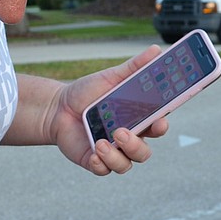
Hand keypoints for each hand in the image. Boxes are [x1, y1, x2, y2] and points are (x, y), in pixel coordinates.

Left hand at [50, 46, 168, 174]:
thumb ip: (135, 67)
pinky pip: (104, 169)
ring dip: (117, 156)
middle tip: (122, 132)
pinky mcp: (95, 160)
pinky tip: (94, 151)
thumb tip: (156, 50)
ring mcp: (112, 151)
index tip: (160, 120)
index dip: (162, 125)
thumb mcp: (111, 77)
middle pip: (144, 151)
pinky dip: (101, 163)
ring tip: (102, 142)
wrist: (58, 106)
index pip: (157, 125)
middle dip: (136, 145)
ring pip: (127, 164)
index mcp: (137, 118)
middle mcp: (128, 138)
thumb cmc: (88, 92)